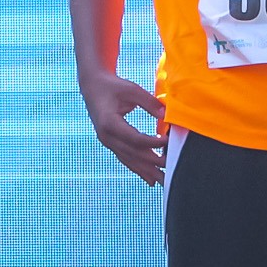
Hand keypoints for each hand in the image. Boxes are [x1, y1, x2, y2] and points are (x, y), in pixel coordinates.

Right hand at [79, 69, 168, 184]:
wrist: (92, 86)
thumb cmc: (112, 85)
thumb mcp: (131, 89)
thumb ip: (149, 103)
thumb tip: (168, 115)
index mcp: (109, 123)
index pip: (134, 138)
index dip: (152, 142)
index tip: (168, 141)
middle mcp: (106, 136)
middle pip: (133, 154)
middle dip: (154, 162)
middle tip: (174, 166)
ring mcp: (107, 142)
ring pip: (130, 160)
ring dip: (148, 171)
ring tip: (165, 181)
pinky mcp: (111, 143)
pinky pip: (126, 159)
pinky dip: (139, 169)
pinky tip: (151, 180)